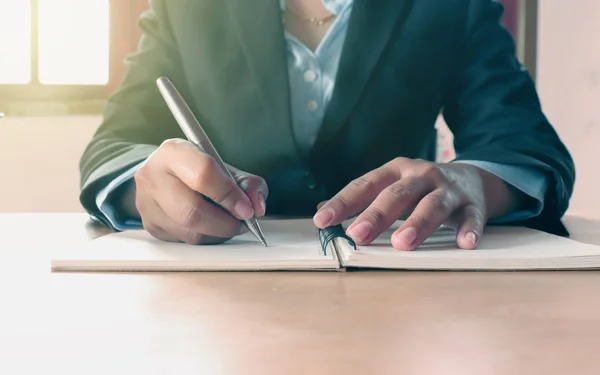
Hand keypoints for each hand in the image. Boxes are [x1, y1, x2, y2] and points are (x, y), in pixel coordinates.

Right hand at [132, 139, 267, 243]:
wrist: (161, 174)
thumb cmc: (196, 169)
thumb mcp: (224, 167)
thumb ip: (246, 183)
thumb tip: (256, 206)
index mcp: (174, 152)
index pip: (203, 174)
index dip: (229, 195)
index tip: (246, 208)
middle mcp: (153, 176)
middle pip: (192, 211)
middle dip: (224, 223)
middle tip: (241, 223)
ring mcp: (146, 204)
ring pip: (189, 232)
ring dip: (217, 234)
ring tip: (228, 224)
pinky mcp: (150, 226)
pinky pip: (184, 242)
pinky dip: (205, 239)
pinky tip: (210, 227)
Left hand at [313, 158, 523, 249]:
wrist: (472, 178)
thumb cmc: (421, 188)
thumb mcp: (391, 186)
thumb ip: (360, 199)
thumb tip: (321, 212)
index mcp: (395, 171)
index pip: (365, 185)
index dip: (343, 202)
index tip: (322, 220)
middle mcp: (420, 175)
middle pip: (397, 194)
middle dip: (376, 215)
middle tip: (357, 235)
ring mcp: (448, 188)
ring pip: (432, 204)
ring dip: (418, 223)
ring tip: (403, 243)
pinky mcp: (472, 203)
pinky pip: (471, 216)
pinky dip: (469, 229)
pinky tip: (465, 243)